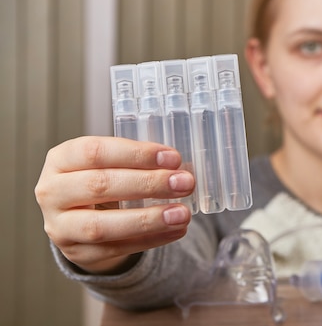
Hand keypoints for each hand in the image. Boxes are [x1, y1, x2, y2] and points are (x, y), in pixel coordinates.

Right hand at [35, 136, 194, 273]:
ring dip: (148, 220)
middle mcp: (53, 192)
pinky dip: (151, 240)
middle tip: (185, 183)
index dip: (136, 154)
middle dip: (148, 184)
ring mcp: (60, 226)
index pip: (95, 152)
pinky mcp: (77, 253)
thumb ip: (138, 161)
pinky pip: (116, 249)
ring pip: (101, 226)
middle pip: (99, 186)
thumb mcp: (110, 162)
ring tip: (182, 214)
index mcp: (61, 159)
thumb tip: (179, 168)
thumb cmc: (102, 179)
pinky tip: (176, 231)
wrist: (79, 218)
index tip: (173, 158)